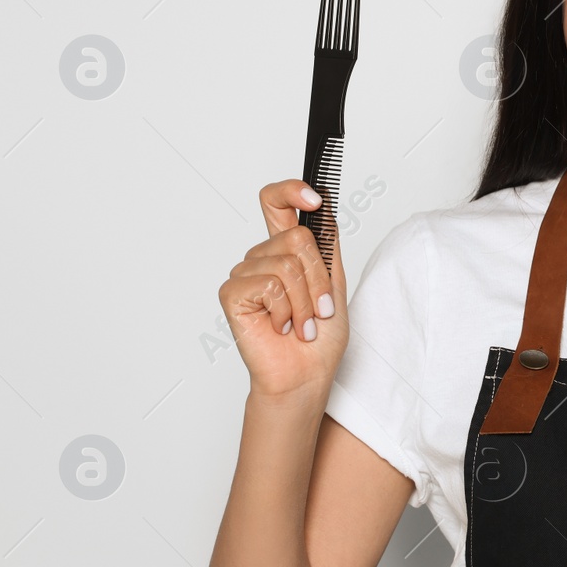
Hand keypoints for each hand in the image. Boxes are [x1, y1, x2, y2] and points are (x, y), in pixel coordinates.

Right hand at [217, 180, 349, 399]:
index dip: (292, 191)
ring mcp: (245, 274)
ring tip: (302, 324)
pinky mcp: (232, 293)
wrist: (305, 375)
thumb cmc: (319, 338)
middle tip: (319, 310)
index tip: (314, 199)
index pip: (276, 203)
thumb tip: (323, 206)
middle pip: (297, 238)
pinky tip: (281, 327)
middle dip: (319, 279)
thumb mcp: (334, 284)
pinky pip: (269, 284)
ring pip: (287, 264)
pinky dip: (285, 311)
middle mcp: (262, 257)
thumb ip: (326, 246)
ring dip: (306, 302)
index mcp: (286, 250)